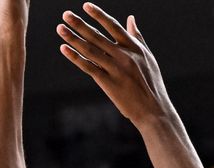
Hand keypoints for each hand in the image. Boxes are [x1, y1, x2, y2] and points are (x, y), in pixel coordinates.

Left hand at [57, 3, 173, 126]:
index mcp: (134, 48)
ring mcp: (116, 70)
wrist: (154, 111)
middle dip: (80, 24)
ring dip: (73, 38)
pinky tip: (64, 49)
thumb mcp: (148, 58)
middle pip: (98, 36)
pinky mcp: (109, 83)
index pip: (113, 27)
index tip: (86, 6)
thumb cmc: (152, 85)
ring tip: (60, 28)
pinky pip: (89, 67)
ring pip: (90, 50)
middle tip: (66, 14)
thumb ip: (137, 38)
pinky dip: (76, 57)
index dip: (99, 15)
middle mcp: (124, 56)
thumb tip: (131, 18)